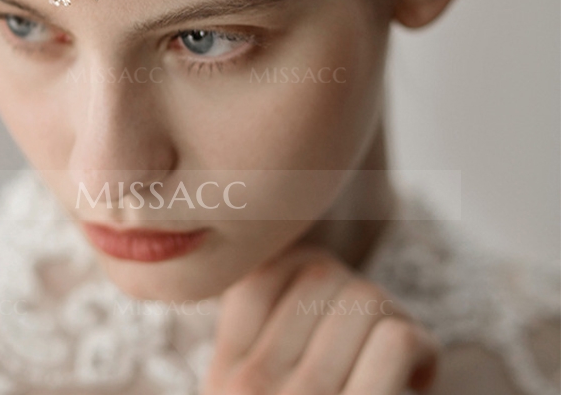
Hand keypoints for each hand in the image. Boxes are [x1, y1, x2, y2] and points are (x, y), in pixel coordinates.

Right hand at [201, 244, 439, 393]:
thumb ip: (256, 350)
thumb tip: (291, 264)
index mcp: (224, 377)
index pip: (261, 270)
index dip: (310, 269)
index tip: (330, 308)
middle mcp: (250, 386)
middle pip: (320, 274)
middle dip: (359, 296)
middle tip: (372, 341)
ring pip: (364, 297)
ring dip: (394, 321)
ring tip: (397, 362)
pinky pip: (397, 337)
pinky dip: (423, 349)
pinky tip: (418, 377)